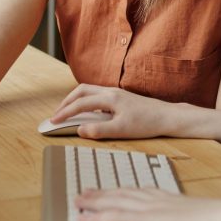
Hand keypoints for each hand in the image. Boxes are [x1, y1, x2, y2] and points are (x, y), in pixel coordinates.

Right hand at [51, 84, 177, 138]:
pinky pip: (97, 95)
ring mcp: (116, 93)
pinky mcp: (121, 97)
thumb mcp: (122, 130)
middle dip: (66, 102)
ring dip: (76, 100)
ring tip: (68, 112)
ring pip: (89, 91)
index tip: (53, 121)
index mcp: (109, 98)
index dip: (65, 112)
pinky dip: (86, 101)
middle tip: (57, 114)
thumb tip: (80, 130)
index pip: (80, 103)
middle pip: (81, 90)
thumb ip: (99, 130)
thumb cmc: (147, 123)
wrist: (167, 116)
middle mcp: (111, 91)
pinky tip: (88, 112)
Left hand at [76, 188, 220, 220]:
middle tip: (83, 193)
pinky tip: (84, 220)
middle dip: (101, 194)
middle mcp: (155, 200)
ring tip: (77, 202)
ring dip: (94, 202)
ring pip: (114, 202)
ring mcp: (150, 209)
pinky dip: (97, 218)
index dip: (120, 191)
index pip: (137, 192)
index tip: (108, 190)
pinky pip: (116, 218)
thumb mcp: (199, 220)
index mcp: (167, 198)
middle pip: (121, 193)